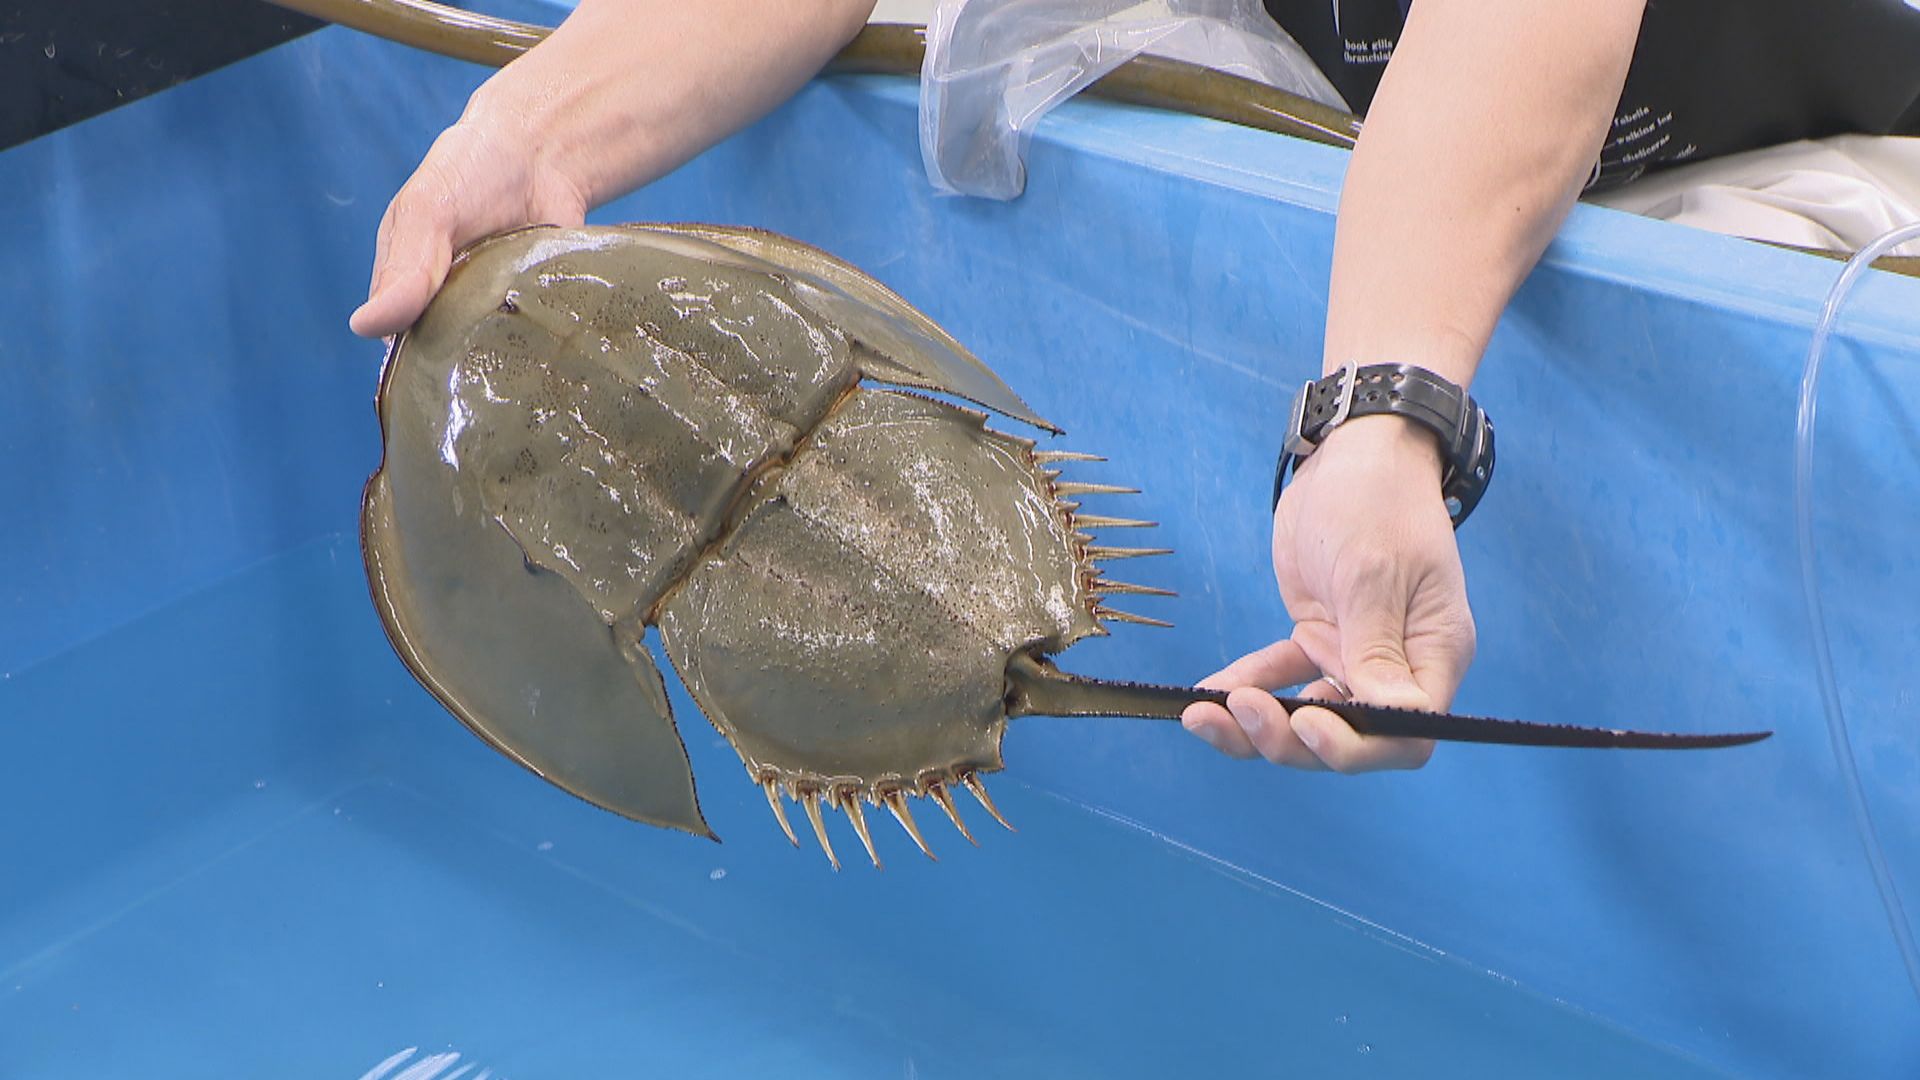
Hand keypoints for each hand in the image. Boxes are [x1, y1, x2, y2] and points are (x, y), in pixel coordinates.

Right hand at [349, 100, 588, 338]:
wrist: (542, 152)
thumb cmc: (470, 173)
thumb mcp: (427, 214)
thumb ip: (403, 270)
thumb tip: (364, 326)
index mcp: (409, 290)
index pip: (408, 348)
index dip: (424, 361)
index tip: (445, 362)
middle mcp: (452, 309)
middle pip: (456, 359)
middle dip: (472, 361)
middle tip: (491, 342)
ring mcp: (499, 312)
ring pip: (500, 356)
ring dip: (513, 354)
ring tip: (524, 342)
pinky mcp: (540, 310)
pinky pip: (543, 341)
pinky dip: (551, 342)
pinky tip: (559, 343)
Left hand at [1181, 414, 1475, 771]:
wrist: (1355, 449)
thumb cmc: (1377, 499)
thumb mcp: (1372, 572)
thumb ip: (1375, 648)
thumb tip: (1398, 721)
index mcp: (1432, 654)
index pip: (1407, 736)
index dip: (1354, 747)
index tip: (1303, 722)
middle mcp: (1399, 665)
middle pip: (1349, 737)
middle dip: (1290, 739)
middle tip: (1238, 710)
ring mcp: (1356, 653)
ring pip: (1307, 716)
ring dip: (1257, 723)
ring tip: (1201, 715)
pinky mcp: (1319, 634)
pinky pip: (1281, 676)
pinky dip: (1246, 685)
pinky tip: (1204, 691)